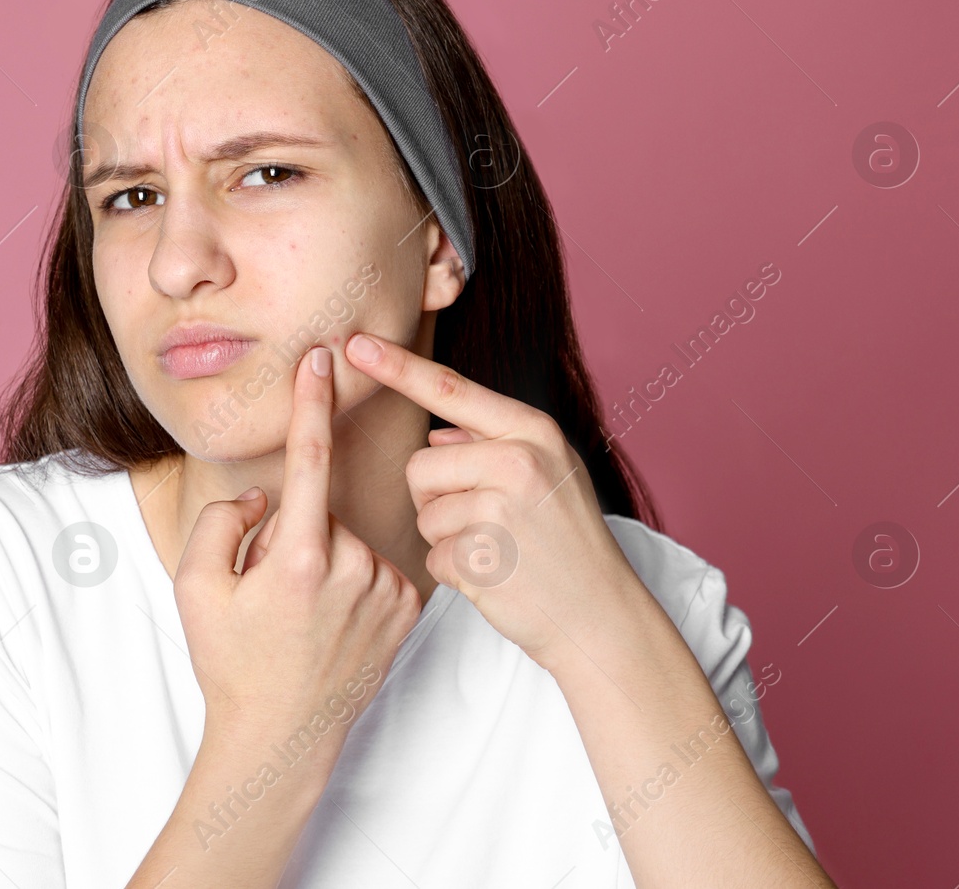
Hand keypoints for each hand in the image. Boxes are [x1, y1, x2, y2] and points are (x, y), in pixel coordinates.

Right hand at [172, 346, 423, 756]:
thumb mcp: (194, 588)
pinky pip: (375, 565)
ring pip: (348, 538)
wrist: (280, 735)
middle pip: (318, 512)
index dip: (312, 403)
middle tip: (270, 595)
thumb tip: (264, 493)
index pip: (309, 459)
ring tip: (303, 616)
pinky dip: (353, 579)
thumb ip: (223, 520)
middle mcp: (354, 568)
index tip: (321, 358)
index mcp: (300, 558)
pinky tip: (333, 621)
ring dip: (324, 558)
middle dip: (292, 534)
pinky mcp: (410, 607)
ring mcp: (388, 589)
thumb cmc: (231, 662)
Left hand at [342, 331, 651, 672]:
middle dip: (434, 497)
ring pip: (424, 513)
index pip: (450, 388)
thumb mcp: (549, 475)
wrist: (602, 614)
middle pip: (420, 465)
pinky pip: (433, 556)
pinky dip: (456, 572)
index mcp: (533, 431)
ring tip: (498, 549)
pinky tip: (495, 576)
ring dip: (447, 538)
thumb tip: (436, 436)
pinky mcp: (483, 558)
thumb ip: (492, 446)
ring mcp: (501, 510)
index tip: (356, 344)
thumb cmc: (570, 543)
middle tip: (482, 521)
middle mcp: (519, 461)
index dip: (397, 366)